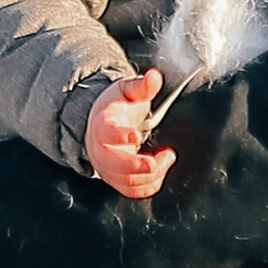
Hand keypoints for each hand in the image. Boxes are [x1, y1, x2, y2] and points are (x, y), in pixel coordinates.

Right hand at [84, 68, 173, 199]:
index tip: (136, 135)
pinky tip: (162, 171)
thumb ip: (142, 85)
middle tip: (155, 162)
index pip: (106, 132)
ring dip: (150, 175)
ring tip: (167, 156)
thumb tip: (154, 77)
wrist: (101, 126)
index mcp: (102, 125)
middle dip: (135, 166)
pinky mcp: (118, 181)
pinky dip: (150, 185)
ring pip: (126, 181)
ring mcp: (109, 169)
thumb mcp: (126, 91)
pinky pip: (133, 191)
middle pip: (113, 164)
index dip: (120, 135)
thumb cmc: (115, 109)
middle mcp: (102, 151)